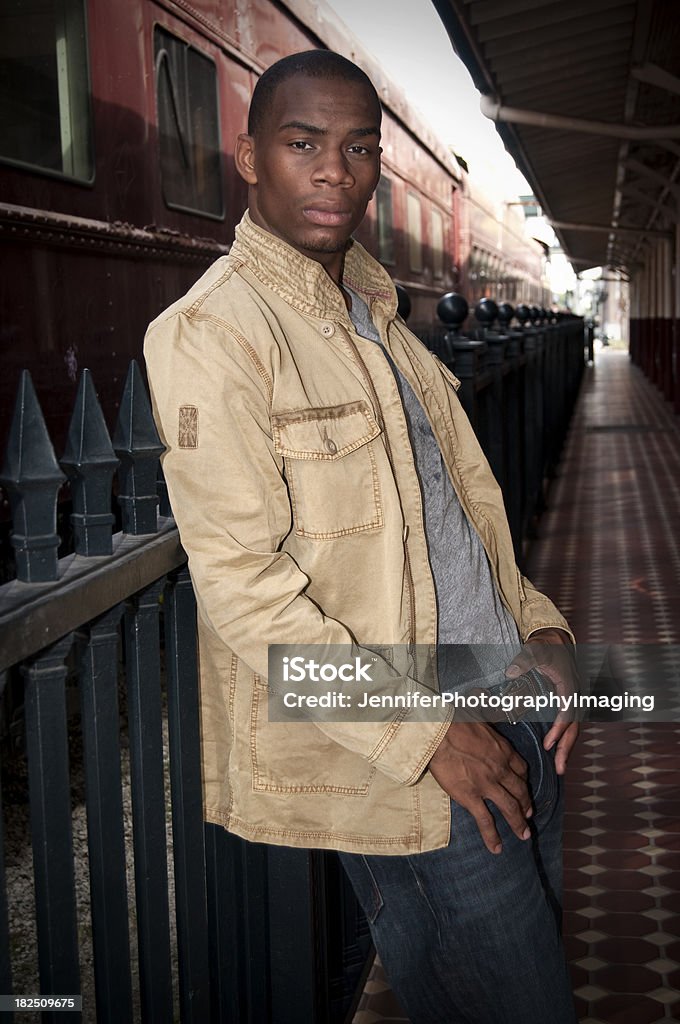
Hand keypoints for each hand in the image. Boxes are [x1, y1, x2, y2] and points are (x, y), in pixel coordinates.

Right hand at [429, 721, 530, 854]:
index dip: (524, 781)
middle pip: (520, 790)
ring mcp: (487, 785)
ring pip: (510, 808)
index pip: (521, 769)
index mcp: (503, 750)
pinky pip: (485, 821)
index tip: (524, 786)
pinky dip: (492, 836)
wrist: (439, 732)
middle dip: (526, 804)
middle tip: (529, 814)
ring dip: (518, 823)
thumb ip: (487, 725)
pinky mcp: (470, 797)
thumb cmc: (455, 721)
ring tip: (523, 835)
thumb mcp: (480, 718)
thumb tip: (483, 716)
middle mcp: (500, 769)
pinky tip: (497, 848)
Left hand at [505, 628, 579, 773]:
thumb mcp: (535, 650)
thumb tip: (510, 673)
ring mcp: (572, 700)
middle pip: (574, 727)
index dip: (558, 730)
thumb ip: (524, 660)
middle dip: (566, 749)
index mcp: (569, 687)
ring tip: (558, 768)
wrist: (555, 640)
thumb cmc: (546, 646)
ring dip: (566, 748)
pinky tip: (555, 751)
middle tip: (558, 770)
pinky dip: (562, 738)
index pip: (567, 714)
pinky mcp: (566, 702)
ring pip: (573, 728)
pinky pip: (567, 724)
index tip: (548, 745)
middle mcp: (574, 696)